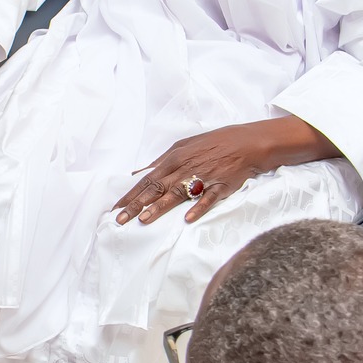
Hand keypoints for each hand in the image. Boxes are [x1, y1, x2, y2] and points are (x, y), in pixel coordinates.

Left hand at [111, 117, 340, 225]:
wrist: (246, 143)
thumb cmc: (213, 144)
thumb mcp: (183, 146)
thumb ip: (162, 161)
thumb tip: (140, 172)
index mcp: (174, 159)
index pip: (147, 181)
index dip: (130, 195)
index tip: (116, 208)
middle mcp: (185, 169)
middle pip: (156, 189)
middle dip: (136, 205)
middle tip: (120, 219)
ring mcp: (203, 178)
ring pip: (177, 195)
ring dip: (160, 207)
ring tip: (144, 220)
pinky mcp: (220, 186)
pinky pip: (208, 199)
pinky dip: (199, 208)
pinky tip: (189, 219)